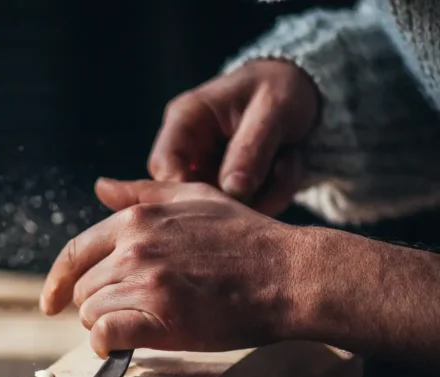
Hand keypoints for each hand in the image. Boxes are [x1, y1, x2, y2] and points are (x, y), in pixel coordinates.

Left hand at [40, 179, 314, 357]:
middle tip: (131, 313)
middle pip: (83, 289)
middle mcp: (135, 247)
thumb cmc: (247, 238)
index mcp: (137, 219)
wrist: (290, 274)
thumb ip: (144, 193)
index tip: (50, 303)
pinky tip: (122, 346)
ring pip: (92, 314)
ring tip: (143, 324)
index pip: (74, 253)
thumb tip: (101, 186)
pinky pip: (106, 335)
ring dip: (109, 326)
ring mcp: (146, 281)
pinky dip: (108, 345)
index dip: (57, 282)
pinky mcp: (161, 317)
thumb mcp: (195, 198)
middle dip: (98, 306)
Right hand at [149, 59, 319, 215]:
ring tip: (288, 161)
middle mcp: (188, 147)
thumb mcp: (272, 109)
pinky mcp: (226, 184)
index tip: (225, 204)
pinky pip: (243, 206)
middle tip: (276, 174)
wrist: (300, 83)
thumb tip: (232, 190)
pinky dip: (272, 194)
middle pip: (190, 195)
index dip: (186, 193)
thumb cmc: (279, 85)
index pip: (164, 166)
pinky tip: (286, 166)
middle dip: (236, 197)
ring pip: (222, 206)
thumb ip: (250, 148)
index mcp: (185, 119)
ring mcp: (206, 169)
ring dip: (263, 194)